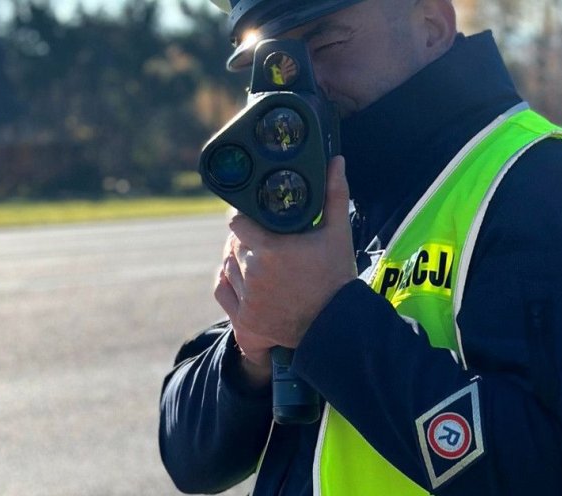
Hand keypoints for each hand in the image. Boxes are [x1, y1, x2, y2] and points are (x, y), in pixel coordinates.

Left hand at [214, 156, 356, 378]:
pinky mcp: (244, 318)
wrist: (336, 325)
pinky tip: (242, 276)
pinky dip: (228, 281)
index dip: (243, 216)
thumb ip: (334, 195)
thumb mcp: (338, 233)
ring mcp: (247, 297)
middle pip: (234, 244)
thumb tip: (336, 162)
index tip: (252, 215)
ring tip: (257, 258)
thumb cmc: (337, 278)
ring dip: (237, 259)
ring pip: (228, 266)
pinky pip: (223, 290)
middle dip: (245, 239)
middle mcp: (254, 272)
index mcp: (271, 248)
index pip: (236, 222)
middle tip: (262, 237)